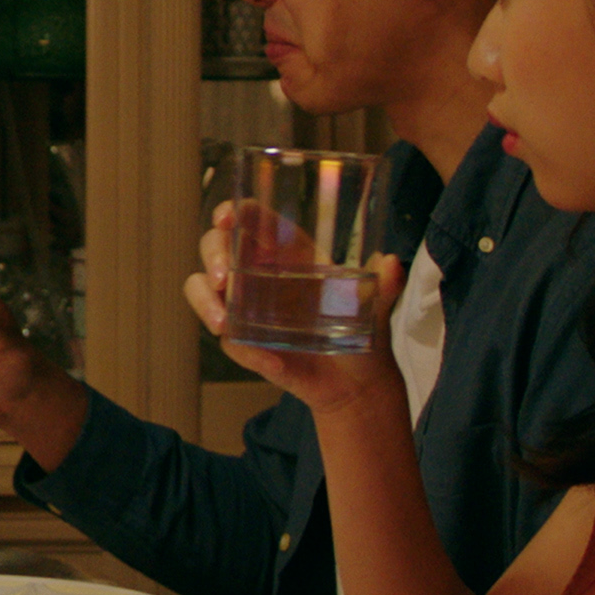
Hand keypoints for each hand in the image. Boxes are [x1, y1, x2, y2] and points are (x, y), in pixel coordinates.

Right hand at [186, 202, 406, 417]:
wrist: (356, 382)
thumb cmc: (362, 330)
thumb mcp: (375, 304)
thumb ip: (385, 285)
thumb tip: (392, 263)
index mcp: (288, 250)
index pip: (251, 219)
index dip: (234, 211)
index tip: (228, 218)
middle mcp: (260, 272)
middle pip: (215, 246)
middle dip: (212, 255)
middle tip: (223, 276)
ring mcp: (246, 306)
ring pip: (202, 287)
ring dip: (204, 300)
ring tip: (222, 321)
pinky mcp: (244, 340)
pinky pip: (230, 340)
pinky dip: (244, 349)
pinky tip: (269, 361)